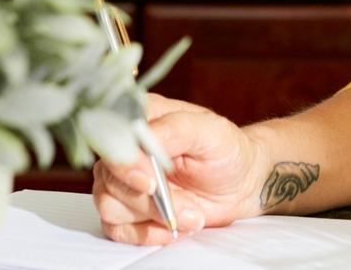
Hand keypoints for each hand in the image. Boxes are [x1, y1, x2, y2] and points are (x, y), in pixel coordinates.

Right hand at [92, 93, 265, 244]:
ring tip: (192, 215)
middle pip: (111, 178)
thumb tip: (144, 139)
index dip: (126, 163)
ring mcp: (124, 180)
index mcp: (145, 118)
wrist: (239, 183)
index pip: (113, 137)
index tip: (151, 183)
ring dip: (154, 217)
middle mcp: (128, 149)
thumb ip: (177, 129)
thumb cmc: (226, 151)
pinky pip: (118, 229)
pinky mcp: (126, 209)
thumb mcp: (212, 132)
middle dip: (151, 200)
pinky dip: (148, 232)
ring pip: (110, 206)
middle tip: (190, 206)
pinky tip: (176, 225)